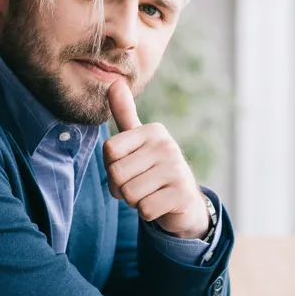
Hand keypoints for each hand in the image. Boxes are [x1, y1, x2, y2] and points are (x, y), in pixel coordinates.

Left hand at [103, 79, 211, 238]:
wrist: (184, 202)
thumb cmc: (154, 170)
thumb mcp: (139, 141)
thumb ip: (125, 114)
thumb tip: (114, 82)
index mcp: (153, 131)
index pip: (110, 151)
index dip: (112, 167)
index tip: (131, 168)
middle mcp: (167, 145)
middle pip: (117, 174)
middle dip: (122, 188)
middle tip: (141, 185)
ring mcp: (177, 169)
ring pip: (129, 194)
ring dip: (136, 201)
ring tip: (152, 194)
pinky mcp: (182, 194)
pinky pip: (145, 209)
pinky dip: (149, 213)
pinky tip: (162, 204)